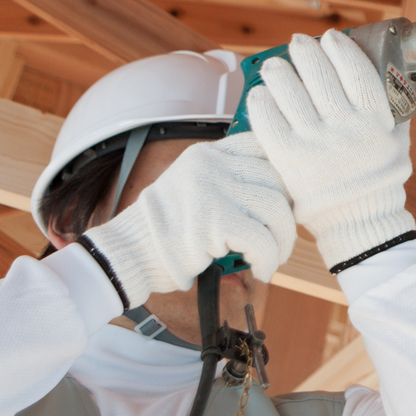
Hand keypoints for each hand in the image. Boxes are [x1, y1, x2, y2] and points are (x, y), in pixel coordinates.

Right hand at [80, 134, 293, 307]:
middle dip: (288, 213)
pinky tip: (262, 270)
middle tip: (283, 237)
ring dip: (283, 240)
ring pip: (276, 208)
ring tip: (275, 258)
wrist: (127, 253)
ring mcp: (212, 190)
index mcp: (209, 153)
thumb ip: (228, 180)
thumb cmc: (165, 230)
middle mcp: (212, 164)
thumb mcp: (193, 187)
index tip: (286, 201)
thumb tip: (282, 193)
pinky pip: (262, 239)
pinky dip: (269, 259)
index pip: (264, 146)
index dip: (285, 175)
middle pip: (278, 178)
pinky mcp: (212, 222)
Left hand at [245, 31, 415, 269]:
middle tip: (298, 43)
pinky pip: (269, 121)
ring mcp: (316, 145)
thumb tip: (387, 74)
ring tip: (275, 65)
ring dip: (280, 71)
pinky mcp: (290, 161)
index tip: (332, 37)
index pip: (357, 71)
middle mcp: (347, 130)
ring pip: (290, 93)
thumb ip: (391, 109)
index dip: (341, 49)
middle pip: (320, 76)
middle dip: (306, 52)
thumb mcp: (395, 140)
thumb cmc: (376, 177)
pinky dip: (262, 102)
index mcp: (376, 121)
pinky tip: (260, 93)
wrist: (359, 221)